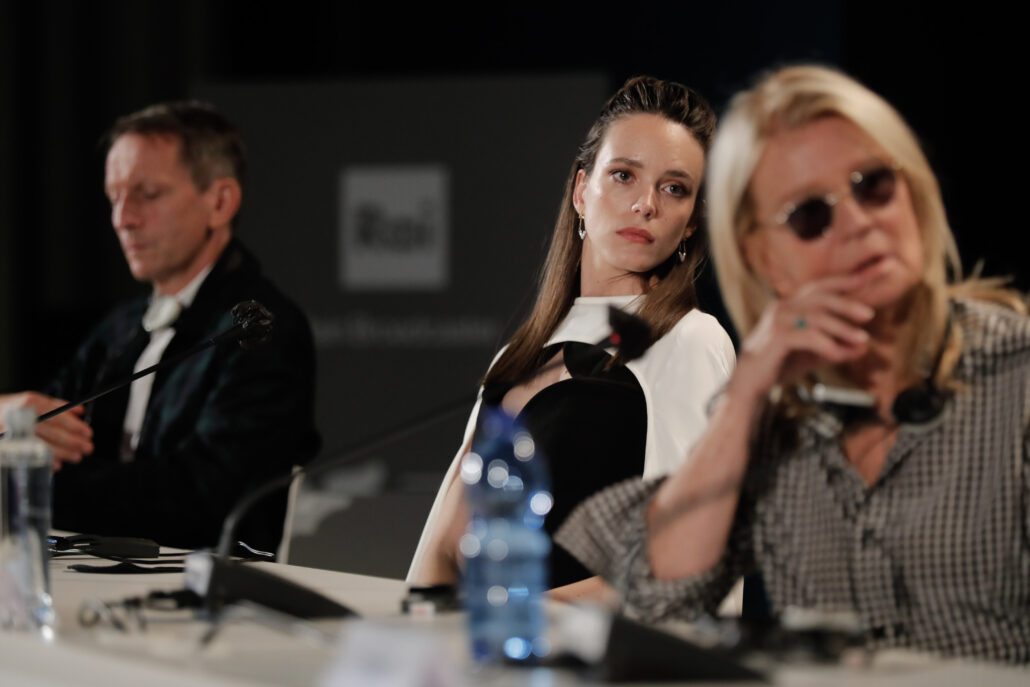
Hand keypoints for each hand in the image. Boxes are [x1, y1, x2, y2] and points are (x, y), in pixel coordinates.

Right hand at [0, 391, 93, 469]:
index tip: (88, 433)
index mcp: (29, 403)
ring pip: (41, 444)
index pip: (56, 414)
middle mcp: (19, 417)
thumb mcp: (32, 401)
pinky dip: (44, 460)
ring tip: (76, 456)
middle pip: (50, 431)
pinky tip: (56, 464)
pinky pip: (28, 456)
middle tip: (87, 447)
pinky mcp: (7, 447)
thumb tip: (80, 411)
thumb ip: (56, 405)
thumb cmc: (11, 409)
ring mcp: (11, 433)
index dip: (74, 425)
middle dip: (72, 441)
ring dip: (62, 452)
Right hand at [730, 271, 877, 401]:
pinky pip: (809, 337)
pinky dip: (829, 346)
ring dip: (843, 328)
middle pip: (821, 296)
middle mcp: (784, 306)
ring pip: (817, 316)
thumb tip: (865, 344)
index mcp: (793, 303)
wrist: (749, 382)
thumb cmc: (780, 363)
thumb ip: (837, 346)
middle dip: (849, 301)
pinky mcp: (777, 338)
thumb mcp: (815, 353)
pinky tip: (841, 355)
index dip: (855, 278)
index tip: (884, 267)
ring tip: (863, 340)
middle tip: (870, 314)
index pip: (825, 286)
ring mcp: (779, 320)